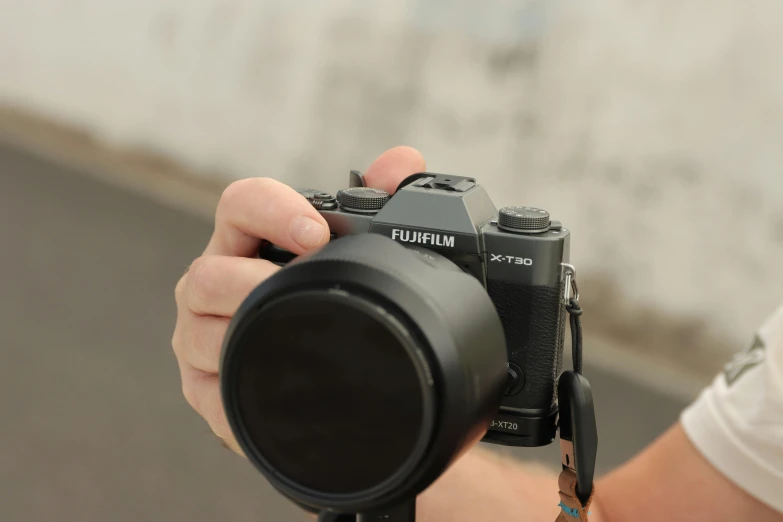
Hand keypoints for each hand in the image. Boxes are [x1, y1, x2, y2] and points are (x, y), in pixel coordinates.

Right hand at [172, 146, 425, 453]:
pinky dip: (243, 394)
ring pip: (199, 334)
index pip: (240, 204)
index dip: (272, 210)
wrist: (325, 384)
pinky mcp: (204, 391)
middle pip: (208, 274)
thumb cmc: (330, 303)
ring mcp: (200, 337)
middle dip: (259, 284)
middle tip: (309, 296)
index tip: (315, 234)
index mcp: (246, 241)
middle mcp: (213, 284)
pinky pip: (209, 395)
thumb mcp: (356, 255)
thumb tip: (403, 162)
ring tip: (298, 344)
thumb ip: (382, 201)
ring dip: (250, 338)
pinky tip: (283, 393)